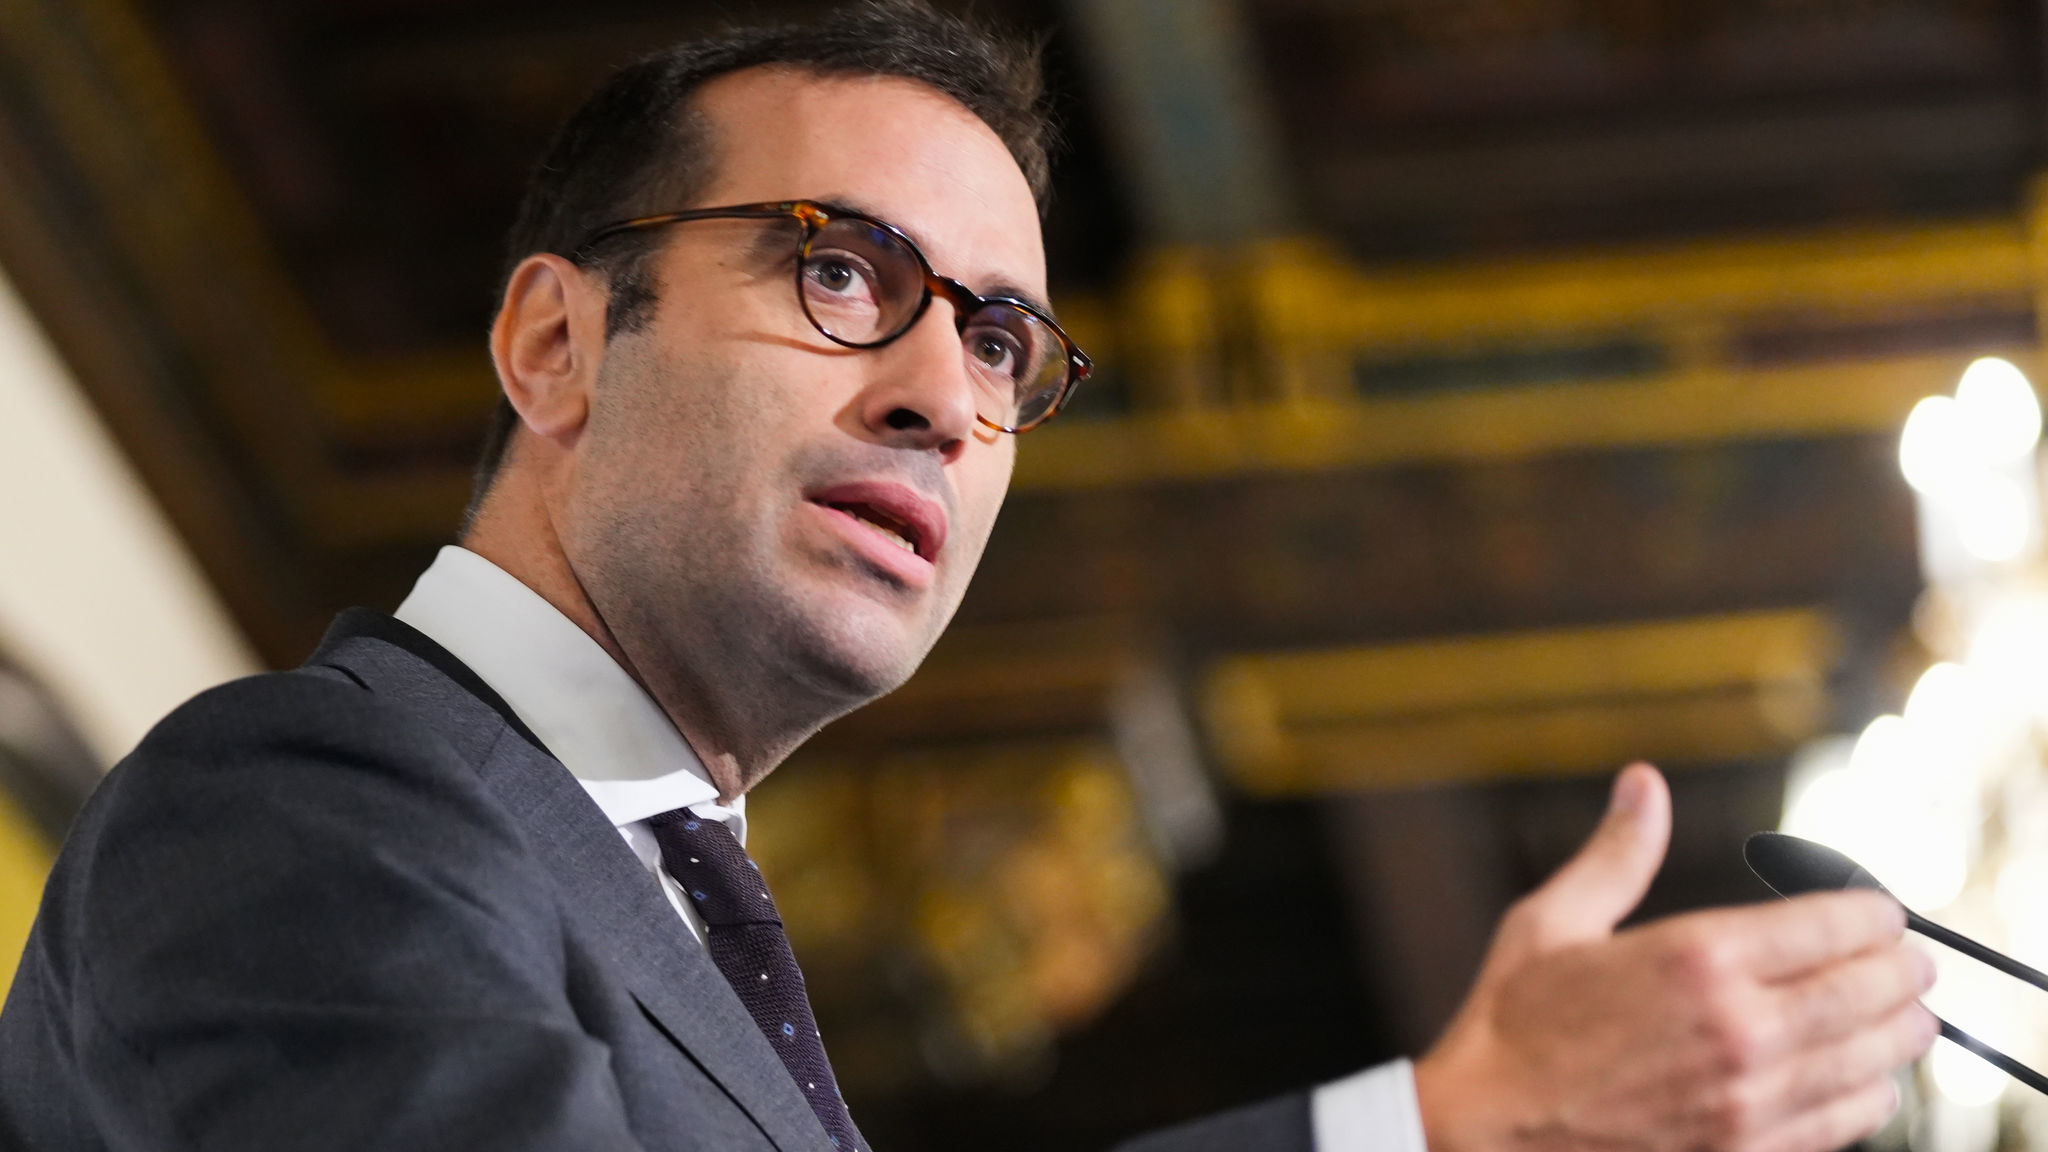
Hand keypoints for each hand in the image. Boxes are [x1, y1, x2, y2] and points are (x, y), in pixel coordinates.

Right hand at [1412, 764, 1938, 1151]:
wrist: (1486, 1132)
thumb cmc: (1511, 1028)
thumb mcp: (1552, 922)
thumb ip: (1618, 853)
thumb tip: (1644, 785)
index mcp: (1696, 958)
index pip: (1834, 924)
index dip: (1873, 912)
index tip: (1881, 911)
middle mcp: (1738, 1028)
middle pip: (1870, 991)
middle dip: (1903, 970)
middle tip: (1911, 962)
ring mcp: (1750, 1100)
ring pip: (1873, 1059)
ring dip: (1901, 1032)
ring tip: (1908, 1016)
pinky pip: (1847, 1122)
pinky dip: (1873, 1096)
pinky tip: (1871, 1080)